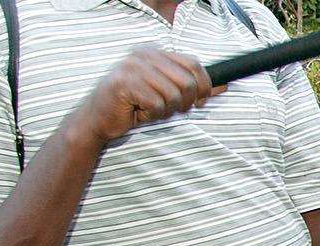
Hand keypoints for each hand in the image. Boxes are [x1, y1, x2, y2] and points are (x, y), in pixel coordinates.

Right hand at [69, 48, 221, 144]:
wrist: (96, 120)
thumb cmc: (132, 106)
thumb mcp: (165, 92)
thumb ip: (192, 87)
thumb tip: (223, 86)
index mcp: (154, 52)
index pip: (193, 63)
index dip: (203, 85)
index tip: (200, 100)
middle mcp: (143, 55)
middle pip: (187, 80)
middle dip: (184, 102)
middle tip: (170, 110)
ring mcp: (132, 67)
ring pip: (174, 94)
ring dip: (166, 110)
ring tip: (150, 110)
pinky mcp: (124, 83)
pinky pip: (157, 104)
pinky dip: (153, 114)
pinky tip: (139, 112)